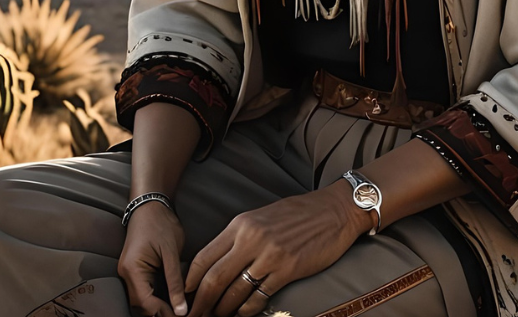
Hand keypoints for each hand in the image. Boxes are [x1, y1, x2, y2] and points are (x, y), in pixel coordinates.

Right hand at [118, 200, 188, 315]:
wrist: (150, 203)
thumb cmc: (161, 223)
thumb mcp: (171, 252)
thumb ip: (175, 281)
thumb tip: (181, 309)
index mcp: (133, 269)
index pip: (146, 302)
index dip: (164, 312)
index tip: (181, 316)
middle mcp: (126, 273)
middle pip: (141, 304)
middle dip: (160, 311)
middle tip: (181, 313)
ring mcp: (129, 272)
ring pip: (141, 299)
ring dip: (158, 305)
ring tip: (178, 308)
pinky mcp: (135, 269)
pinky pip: (144, 289)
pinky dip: (156, 296)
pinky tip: (171, 297)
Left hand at [184, 182, 368, 316]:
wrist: (333, 211)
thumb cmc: (297, 214)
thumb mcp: (262, 217)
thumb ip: (239, 237)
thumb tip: (217, 262)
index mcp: (241, 224)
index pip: (203, 257)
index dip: (190, 282)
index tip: (184, 297)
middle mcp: (250, 239)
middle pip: (214, 279)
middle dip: (201, 304)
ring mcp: (269, 255)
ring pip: (234, 293)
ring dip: (222, 310)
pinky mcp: (287, 270)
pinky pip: (258, 297)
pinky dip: (246, 310)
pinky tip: (242, 313)